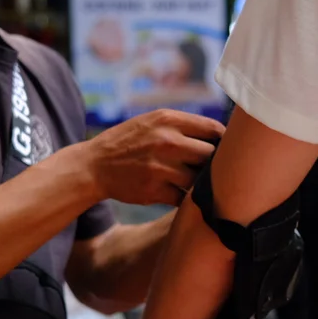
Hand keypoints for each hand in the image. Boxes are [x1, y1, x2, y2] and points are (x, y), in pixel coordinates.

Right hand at [82, 109, 223, 205]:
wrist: (94, 165)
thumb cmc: (128, 142)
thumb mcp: (152, 121)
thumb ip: (182, 126)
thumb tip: (221, 136)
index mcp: (168, 120)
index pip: (213, 129)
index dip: (223, 141)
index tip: (223, 150)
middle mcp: (167, 141)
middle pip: (211, 155)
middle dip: (212, 163)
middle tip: (208, 169)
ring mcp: (161, 167)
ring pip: (198, 179)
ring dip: (197, 183)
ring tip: (192, 182)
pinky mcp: (154, 190)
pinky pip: (183, 198)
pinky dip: (184, 198)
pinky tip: (177, 194)